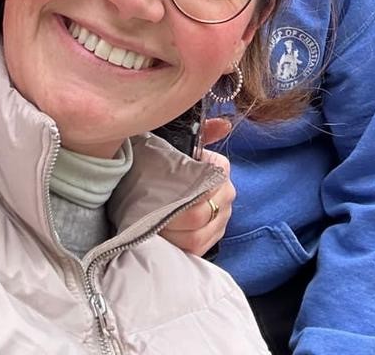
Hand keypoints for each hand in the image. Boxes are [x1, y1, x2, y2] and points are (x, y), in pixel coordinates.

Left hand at [159, 117, 234, 255]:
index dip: (177, 196)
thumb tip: (223, 124)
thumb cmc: (170, 163)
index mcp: (220, 169)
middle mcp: (227, 194)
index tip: (156, 197)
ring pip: (196, 237)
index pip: (202, 188)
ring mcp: (223, 218)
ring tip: (152, 228)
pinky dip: (179, 248)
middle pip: (197, 215)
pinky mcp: (214, 237)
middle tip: (147, 216)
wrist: (169, 182)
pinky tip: (164, 241)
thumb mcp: (178, 145)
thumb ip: (201, 131)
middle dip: (169, 218)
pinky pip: (198, 250)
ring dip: (171, 236)